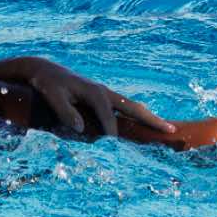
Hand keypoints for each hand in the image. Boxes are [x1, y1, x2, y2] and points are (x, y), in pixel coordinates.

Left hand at [17, 58, 173, 138]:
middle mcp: (104, 91)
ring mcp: (105, 93)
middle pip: (133, 107)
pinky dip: (138, 114)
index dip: (111, 131)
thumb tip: (80, 128)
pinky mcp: (103, 96)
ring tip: (166, 127)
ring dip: (149, 117)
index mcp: (94, 92)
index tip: (115, 147)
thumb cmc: (47, 84)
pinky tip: (145, 122)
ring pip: (132, 106)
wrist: (45, 69)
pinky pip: (125, 107)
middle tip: (171, 129)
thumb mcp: (52, 96)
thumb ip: (65, 112)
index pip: (108, 116)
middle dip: (151, 119)